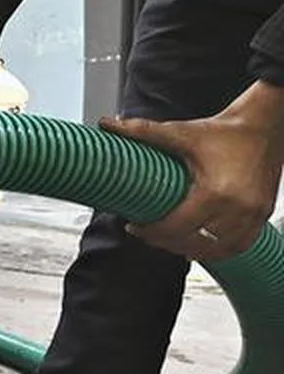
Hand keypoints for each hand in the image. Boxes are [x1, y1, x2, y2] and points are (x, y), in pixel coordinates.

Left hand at [102, 82, 283, 259]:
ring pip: (218, 251)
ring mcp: (254, 215)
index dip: (151, 233)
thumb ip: (143, 131)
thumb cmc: (223, 131)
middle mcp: (238, 209)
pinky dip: (218, 250)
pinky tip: (200, 245)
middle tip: (147, 234)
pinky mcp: (263, 215)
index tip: (134, 227)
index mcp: (215, 192)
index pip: (177, 228)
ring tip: (170, 241)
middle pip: (195, 244)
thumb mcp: (181, 132)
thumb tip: (107, 123)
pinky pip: (239, 246)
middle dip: (166, 243)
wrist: (266, 125)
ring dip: (191, 250)